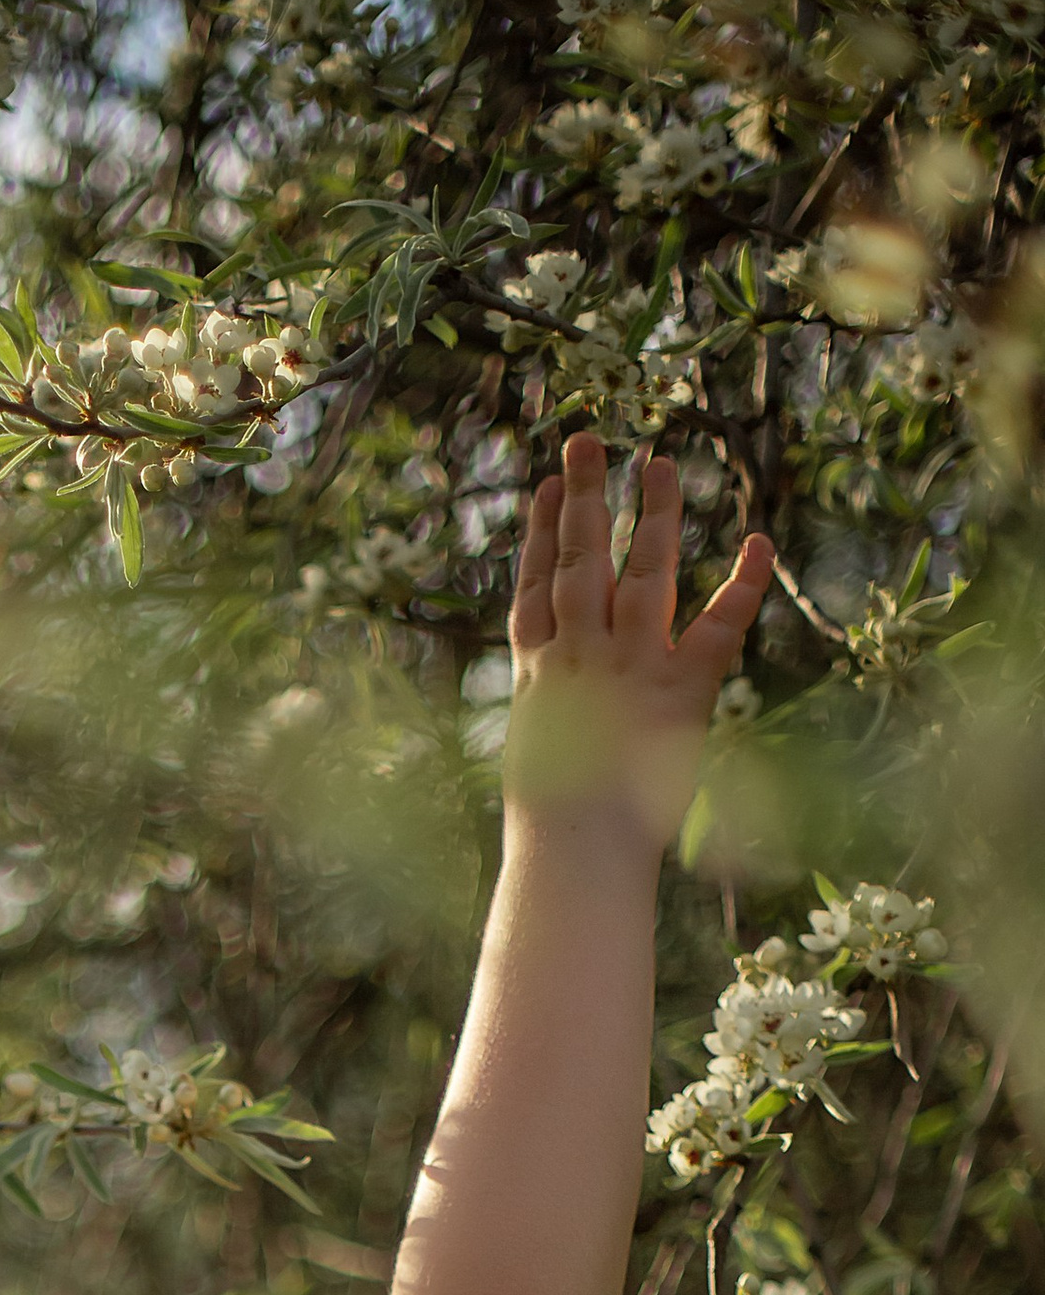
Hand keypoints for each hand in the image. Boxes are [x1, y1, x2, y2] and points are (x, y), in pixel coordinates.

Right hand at [502, 431, 772, 854]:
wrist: (574, 854)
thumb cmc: (551, 832)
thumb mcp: (536, 764)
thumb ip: (547, 725)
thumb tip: (551, 724)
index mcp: (540, 678)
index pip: (535, 591)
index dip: (541, 535)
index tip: (548, 488)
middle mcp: (581, 658)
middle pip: (579, 561)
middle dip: (584, 498)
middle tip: (589, 440)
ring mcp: (628, 668)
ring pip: (638, 573)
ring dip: (650, 515)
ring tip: (656, 461)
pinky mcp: (677, 692)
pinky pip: (716, 628)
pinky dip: (742, 587)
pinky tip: (759, 543)